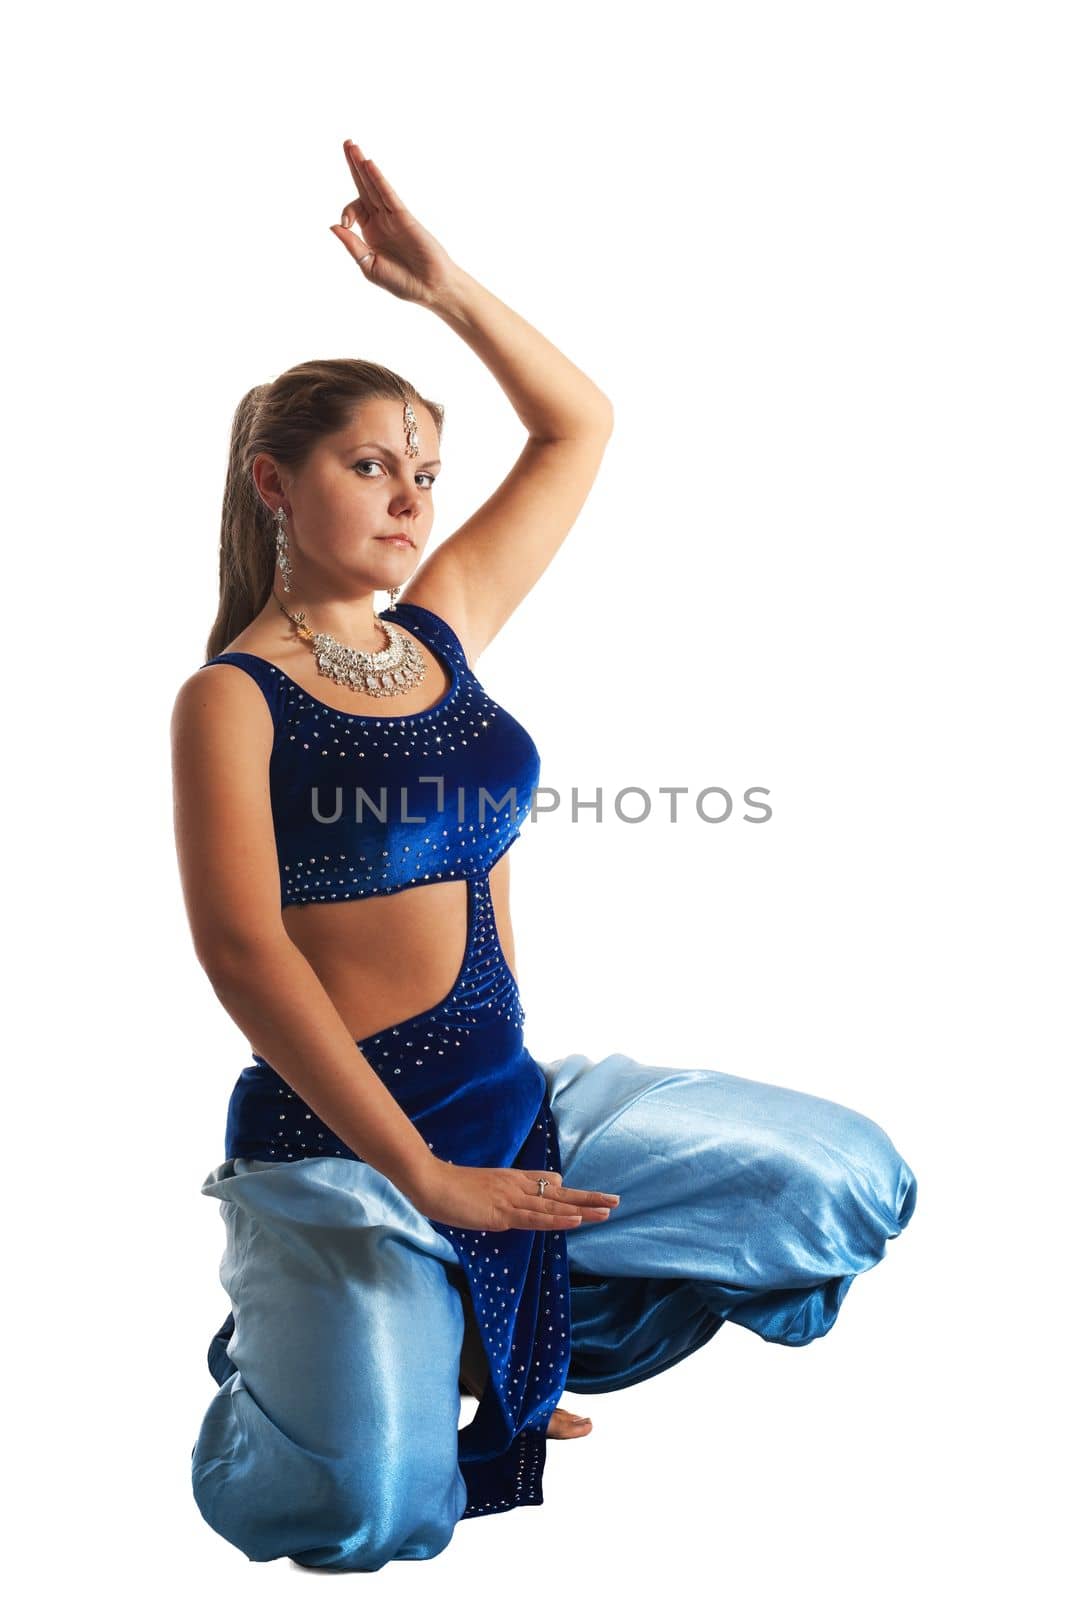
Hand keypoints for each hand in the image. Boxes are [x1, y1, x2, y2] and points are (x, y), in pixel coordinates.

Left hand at [329, 138, 457, 306]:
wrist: (429, 288)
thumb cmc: (402, 282)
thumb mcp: (369, 266)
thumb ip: (352, 245)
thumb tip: (333, 225)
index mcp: (371, 233)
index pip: (354, 209)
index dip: (346, 212)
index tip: (346, 224)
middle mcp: (381, 220)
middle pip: (364, 187)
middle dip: (354, 166)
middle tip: (347, 143)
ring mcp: (393, 217)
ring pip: (374, 186)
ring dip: (363, 166)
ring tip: (352, 146)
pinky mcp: (404, 217)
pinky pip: (388, 194)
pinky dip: (378, 180)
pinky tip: (369, 165)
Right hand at [405, 1157, 620, 1232]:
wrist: (431, 1182)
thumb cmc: (448, 1187)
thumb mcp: (479, 1188)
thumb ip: (497, 1194)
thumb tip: (510, 1205)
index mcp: (511, 1179)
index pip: (547, 1183)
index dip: (570, 1191)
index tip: (591, 1197)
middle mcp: (517, 1186)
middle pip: (560, 1193)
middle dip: (588, 1198)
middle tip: (615, 1201)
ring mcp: (512, 1199)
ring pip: (554, 1206)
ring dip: (583, 1209)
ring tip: (607, 1211)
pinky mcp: (503, 1214)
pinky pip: (536, 1219)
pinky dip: (558, 1220)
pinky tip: (576, 1221)